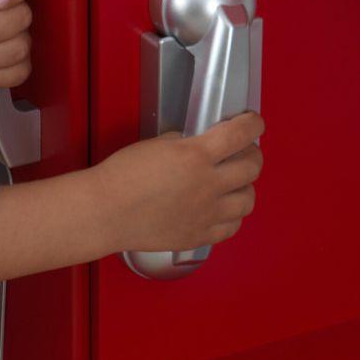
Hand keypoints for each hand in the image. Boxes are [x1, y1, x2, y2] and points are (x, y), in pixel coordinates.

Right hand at [94, 111, 264, 254]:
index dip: (253, 124)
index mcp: (196, 156)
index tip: (253, 123)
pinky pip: (231, 227)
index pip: (241, 134)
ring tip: (234, 183)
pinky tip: (222, 208)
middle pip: (252, 167)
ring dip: (245, 187)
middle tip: (244, 151)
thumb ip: (185, 144)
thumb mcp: (157, 144)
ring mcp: (206, 214)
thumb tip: (199, 146)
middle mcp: (207, 185)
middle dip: (252, 154)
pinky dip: (232, 216)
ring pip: (248, 200)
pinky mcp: (199, 236)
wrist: (105, 212)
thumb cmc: (121, 178)